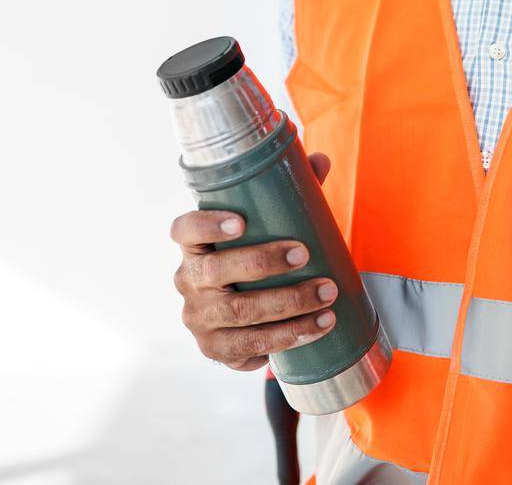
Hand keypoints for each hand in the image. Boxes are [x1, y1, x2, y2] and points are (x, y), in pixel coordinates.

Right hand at [170, 151, 338, 371]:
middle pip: (216, 271)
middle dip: (264, 263)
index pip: (184, 230)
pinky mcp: (216, 350)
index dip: (207, 224)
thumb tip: (319, 161)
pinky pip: (250, 348)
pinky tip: (317, 329)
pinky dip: (288, 339)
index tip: (242, 221)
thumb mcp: (264, 227)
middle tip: (305, 255)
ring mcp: (199, 319)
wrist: (240, 317)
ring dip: (288, 306)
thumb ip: (289, 192)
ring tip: (327, 295)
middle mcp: (188, 282)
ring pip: (239, 315)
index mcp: (192, 246)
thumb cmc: (253, 257)